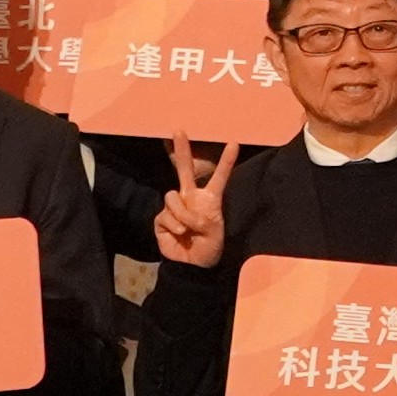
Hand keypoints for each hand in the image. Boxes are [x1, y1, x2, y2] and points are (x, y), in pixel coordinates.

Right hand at [155, 137, 235, 264]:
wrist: (192, 264)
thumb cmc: (208, 246)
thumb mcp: (215, 233)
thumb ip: (202, 220)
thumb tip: (184, 216)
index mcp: (209, 199)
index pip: (219, 177)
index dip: (226, 161)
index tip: (235, 143)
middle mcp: (191, 198)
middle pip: (184, 170)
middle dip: (181, 150)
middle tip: (179, 130)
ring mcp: (175, 207)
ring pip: (172, 196)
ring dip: (182, 214)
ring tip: (188, 229)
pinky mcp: (161, 218)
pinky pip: (166, 214)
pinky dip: (174, 225)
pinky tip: (179, 234)